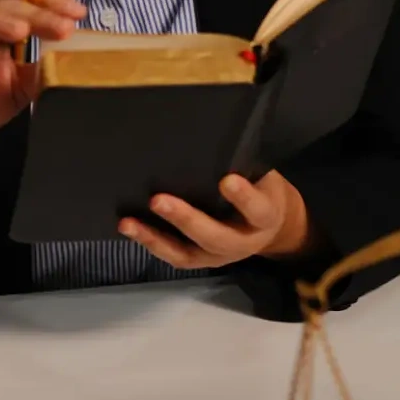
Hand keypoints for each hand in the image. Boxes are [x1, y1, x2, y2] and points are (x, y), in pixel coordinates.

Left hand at [119, 171, 316, 270]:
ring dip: (155, 238)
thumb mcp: (263, 176)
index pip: (258, 209)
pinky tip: (130, 228)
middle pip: (215, 236)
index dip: (244, 198)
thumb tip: (207, 139)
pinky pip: (173, 256)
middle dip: (185, 219)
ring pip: (187, 253)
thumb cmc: (260, 188)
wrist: (270, 226)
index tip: (226, 180)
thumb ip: (243, 166)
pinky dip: (150, 243)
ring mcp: (218, 256)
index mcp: (265, 217)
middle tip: (157, 200)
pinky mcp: (199, 260)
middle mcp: (243, 242)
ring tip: (128, 223)